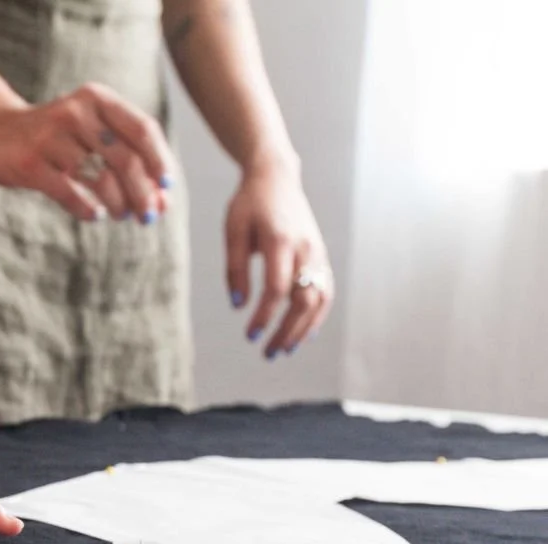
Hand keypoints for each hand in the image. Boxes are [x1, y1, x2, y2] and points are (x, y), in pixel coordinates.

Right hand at [0, 83, 176, 224]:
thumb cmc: (56, 136)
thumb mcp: (90, 133)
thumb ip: (126, 158)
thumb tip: (163, 202)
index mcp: (97, 98)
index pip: (142, 130)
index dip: (159, 162)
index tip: (166, 188)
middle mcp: (76, 112)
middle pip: (125, 158)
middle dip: (142, 192)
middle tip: (147, 215)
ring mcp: (50, 138)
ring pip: (100, 178)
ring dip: (118, 203)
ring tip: (121, 214)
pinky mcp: (30, 165)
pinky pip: (70, 193)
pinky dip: (88, 210)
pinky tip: (95, 215)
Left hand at [226, 160, 332, 357]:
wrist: (277, 177)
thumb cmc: (249, 204)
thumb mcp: (233, 231)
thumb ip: (235, 268)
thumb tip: (238, 305)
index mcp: (281, 241)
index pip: (277, 289)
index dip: (264, 316)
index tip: (249, 335)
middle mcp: (305, 249)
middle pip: (303, 300)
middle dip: (286, 331)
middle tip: (267, 353)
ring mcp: (317, 252)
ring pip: (319, 299)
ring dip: (303, 329)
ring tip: (284, 350)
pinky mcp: (321, 255)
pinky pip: (325, 290)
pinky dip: (316, 315)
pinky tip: (302, 333)